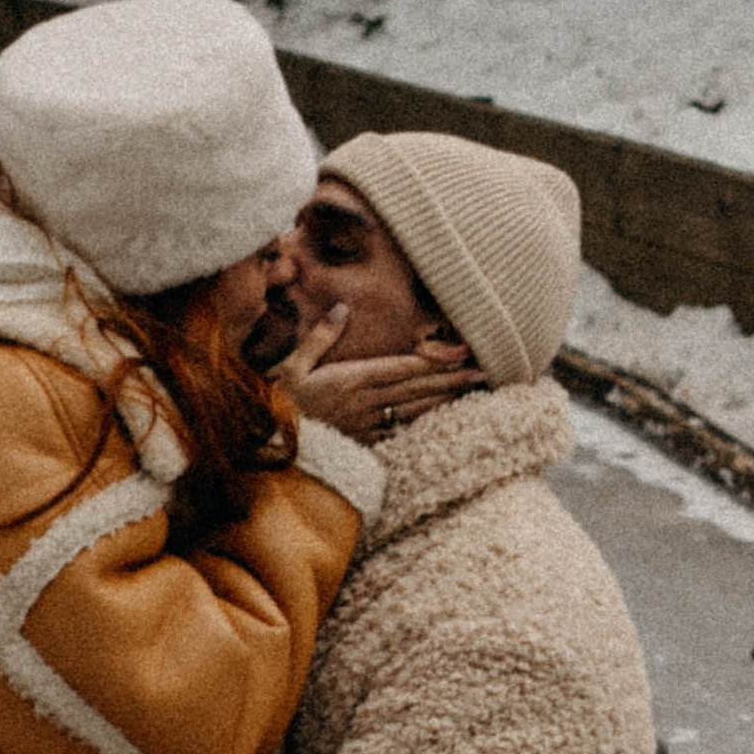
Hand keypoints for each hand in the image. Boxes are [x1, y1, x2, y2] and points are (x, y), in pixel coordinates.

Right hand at [284, 307, 480, 443]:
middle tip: (481, 370)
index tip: (459, 350)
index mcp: (350, 380)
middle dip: (451, 378)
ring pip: (415, 409)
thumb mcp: (294, 364)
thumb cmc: (282, 400)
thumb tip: (341, 308)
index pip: (402, 367)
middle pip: (416, 388)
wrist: (272, 445)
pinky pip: (403, 429)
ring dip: (446, 398)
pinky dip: (427, 419)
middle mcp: (365, 402)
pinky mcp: (367, 440)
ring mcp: (368, 424)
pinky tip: (446, 413)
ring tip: (473, 388)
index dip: (434, 359)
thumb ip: (320, 336)